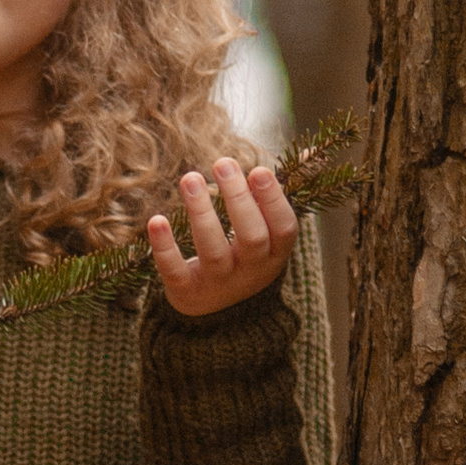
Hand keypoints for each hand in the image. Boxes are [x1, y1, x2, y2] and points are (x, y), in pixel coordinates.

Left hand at [147, 158, 297, 320]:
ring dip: (201, 213)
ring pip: (213, 251)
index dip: (274, 200)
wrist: (216, 311)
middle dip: (238, 199)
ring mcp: (219, 284)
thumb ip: (278, 194)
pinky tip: (156, 220)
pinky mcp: (187, 292)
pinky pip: (175, 271)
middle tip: (223, 162)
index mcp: (274, 254)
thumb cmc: (243, 256)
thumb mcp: (268, 232)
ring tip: (190, 178)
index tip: (258, 170)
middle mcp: (251, 271)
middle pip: (251, 237)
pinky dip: (165, 247)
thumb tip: (309, 153)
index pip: (283, 228)